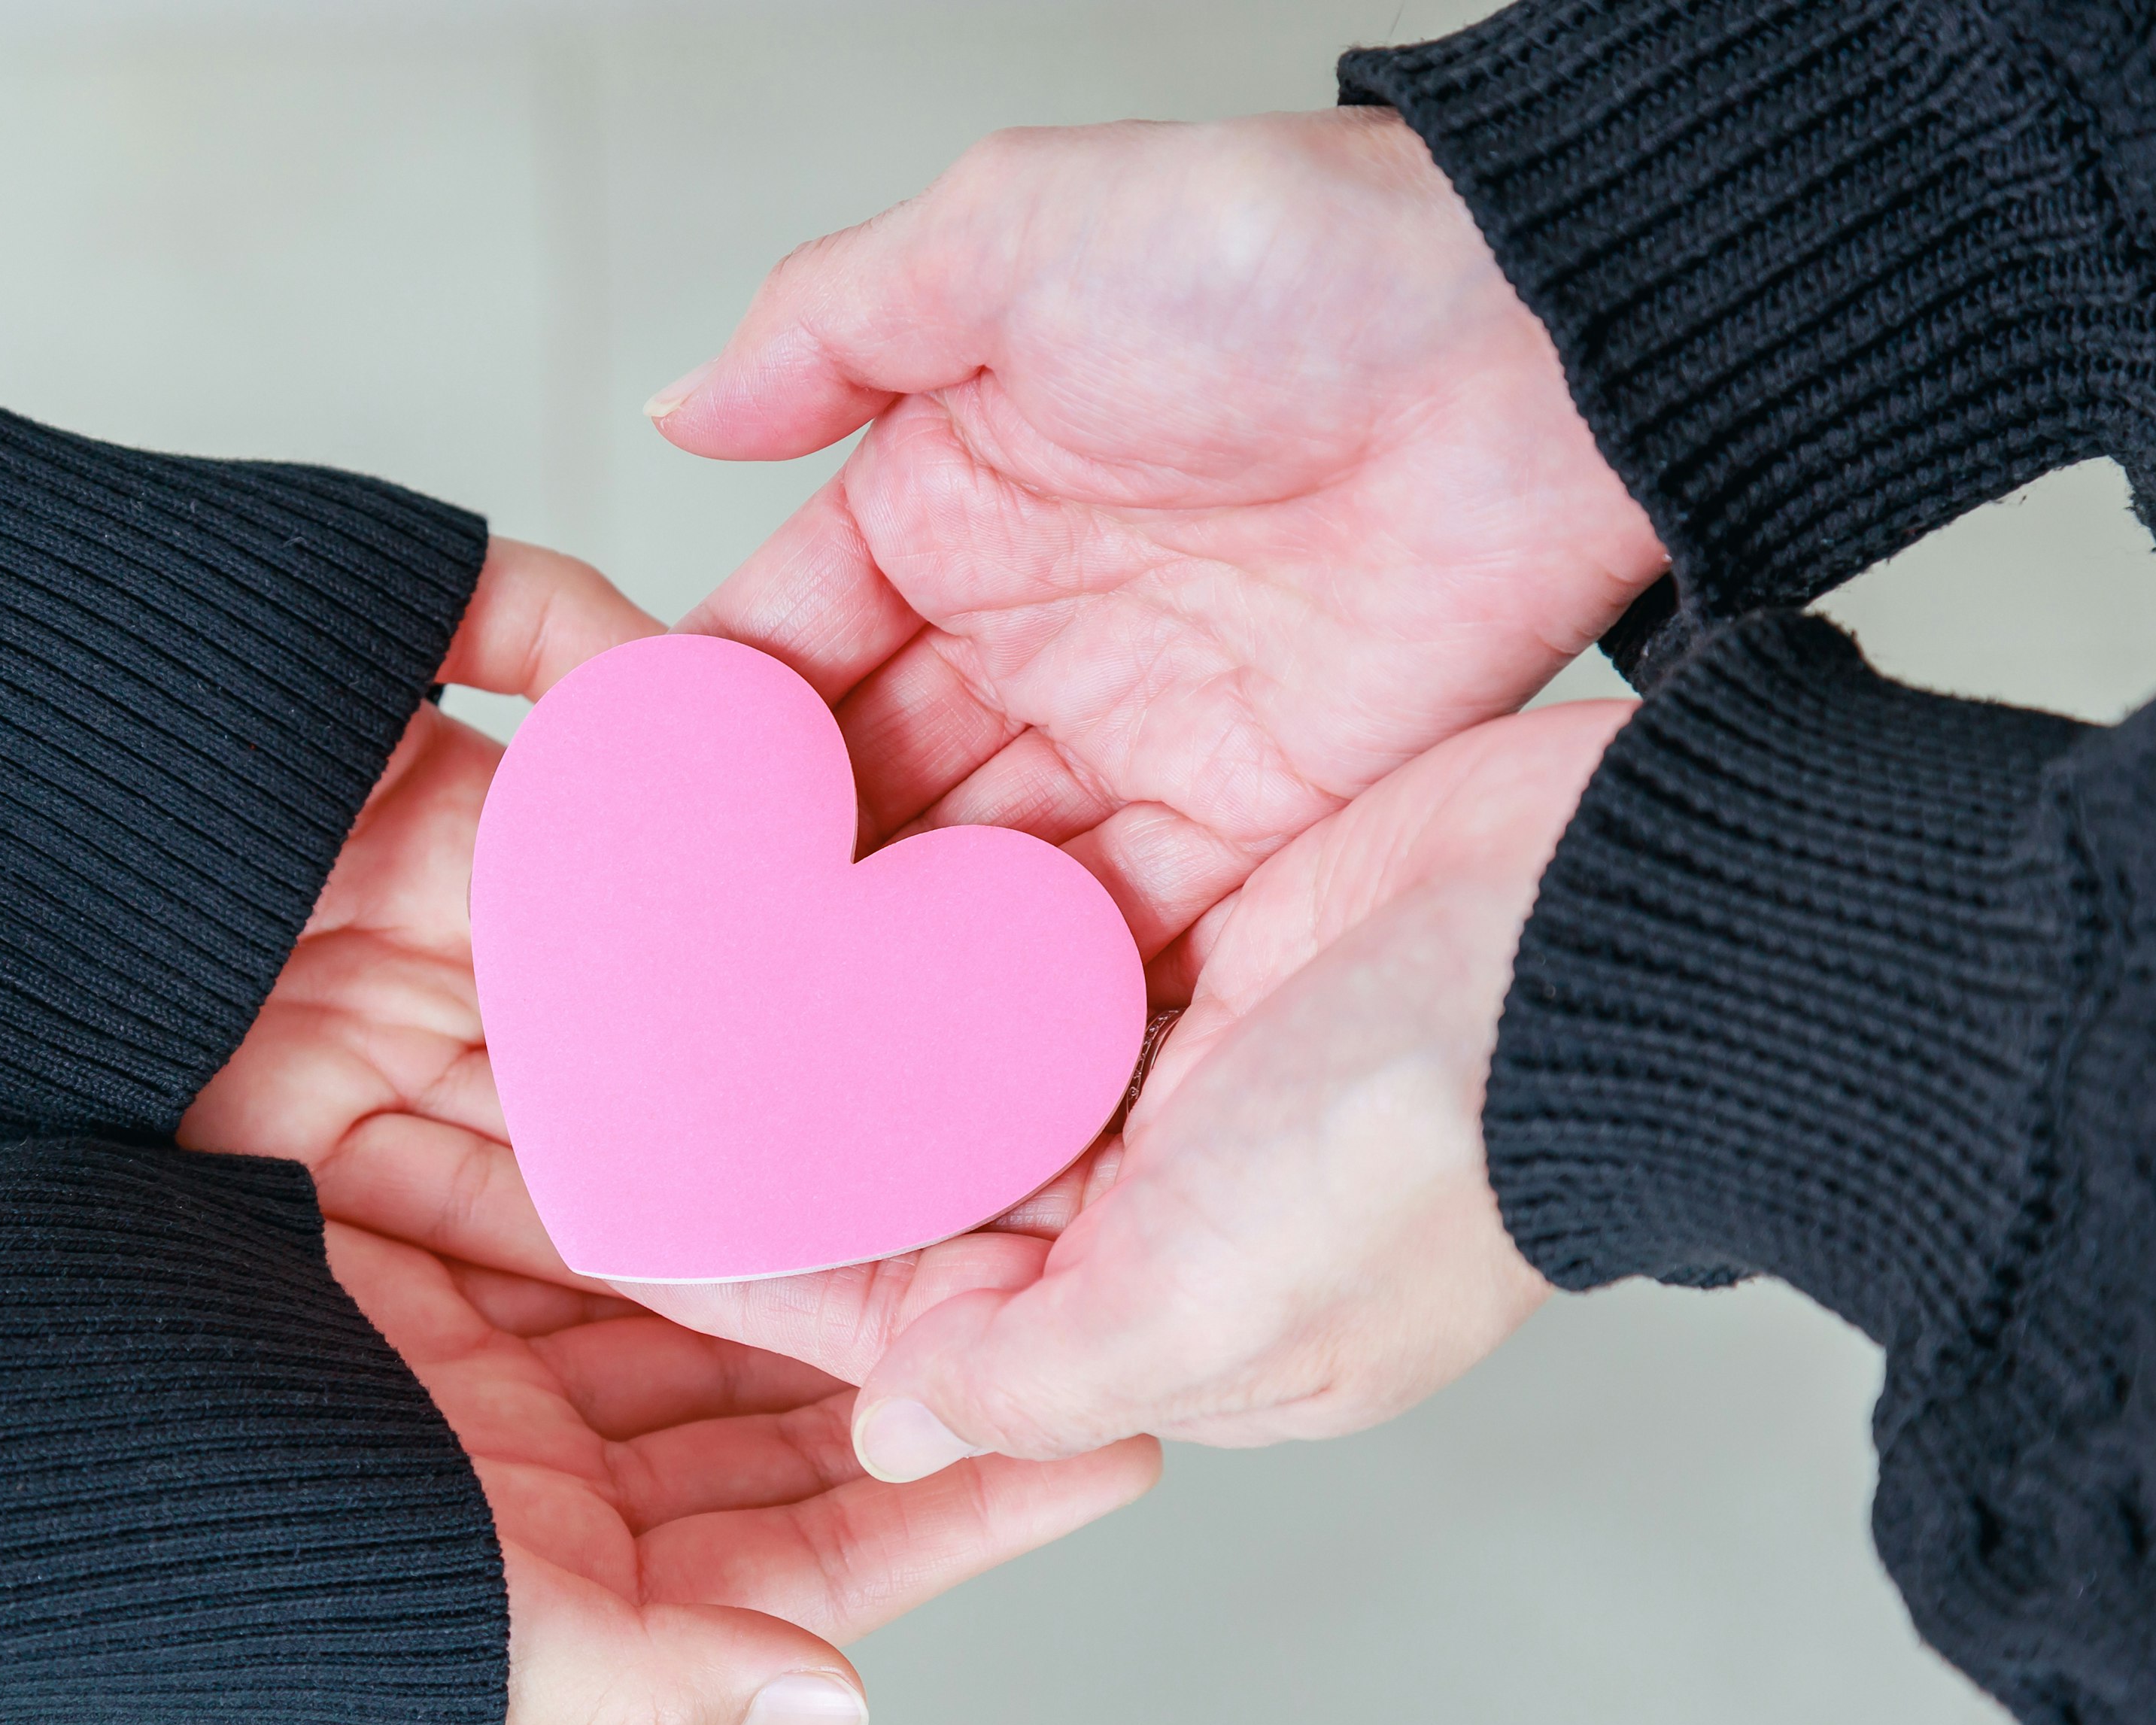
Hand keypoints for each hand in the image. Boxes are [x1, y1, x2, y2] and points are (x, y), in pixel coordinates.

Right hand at [184, 540, 1160, 1724]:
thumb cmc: (134, 1493)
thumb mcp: (410, 1598)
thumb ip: (611, 1660)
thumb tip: (831, 1692)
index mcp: (533, 1446)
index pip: (787, 1465)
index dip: (949, 1456)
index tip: (1118, 1427)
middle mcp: (512, 1285)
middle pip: (775, 1274)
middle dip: (930, 1249)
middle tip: (1109, 1216)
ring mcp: (451, 1116)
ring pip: (705, 1084)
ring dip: (839, 1048)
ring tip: (1009, 1028)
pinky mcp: (395, 974)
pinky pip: (585, 891)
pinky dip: (683, 840)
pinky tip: (805, 840)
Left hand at [614, 698, 1630, 1471]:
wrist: (1613, 938)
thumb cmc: (1432, 1148)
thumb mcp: (1205, 1307)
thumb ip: (1033, 1376)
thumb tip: (889, 1434)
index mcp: (1167, 1330)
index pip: (920, 1325)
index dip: (775, 1274)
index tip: (632, 1211)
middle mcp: (1164, 1206)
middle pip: (932, 1190)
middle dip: (799, 1141)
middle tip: (636, 1071)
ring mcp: (1186, 1066)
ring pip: (969, 1057)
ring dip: (853, 1019)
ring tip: (700, 958)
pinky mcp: (1207, 933)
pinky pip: (1038, 948)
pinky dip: (946, 928)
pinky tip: (833, 877)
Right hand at [654, 109, 1662, 987]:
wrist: (1536, 335)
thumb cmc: (1285, 255)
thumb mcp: (1018, 232)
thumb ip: (830, 324)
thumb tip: (670, 410)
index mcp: (947, 502)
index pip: (784, 648)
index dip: (704, 742)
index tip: (620, 842)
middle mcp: (1029, 632)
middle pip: (867, 790)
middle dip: (784, 887)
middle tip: (687, 994)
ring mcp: (1136, 731)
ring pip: (974, 875)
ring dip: (894, 961)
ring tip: (793, 1060)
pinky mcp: (1250, 812)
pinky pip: (1119, 925)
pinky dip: (1037, 992)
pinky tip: (952, 1058)